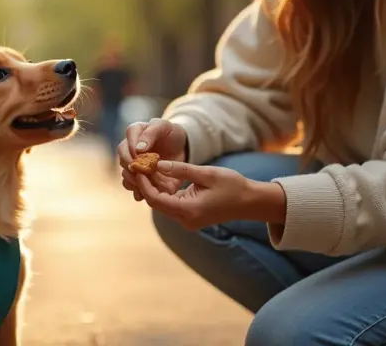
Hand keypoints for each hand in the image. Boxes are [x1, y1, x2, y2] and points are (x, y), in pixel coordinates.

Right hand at [118, 118, 187, 200]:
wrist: (180, 146)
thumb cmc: (171, 133)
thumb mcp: (163, 127)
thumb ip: (150, 134)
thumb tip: (138, 149)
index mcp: (132, 135)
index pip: (124, 145)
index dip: (130, 153)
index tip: (139, 158)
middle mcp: (129, 150)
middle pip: (122, 161)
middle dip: (132, 169)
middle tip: (143, 173)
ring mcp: (133, 165)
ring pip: (125, 176)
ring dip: (134, 181)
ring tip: (145, 183)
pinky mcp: (139, 178)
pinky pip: (133, 187)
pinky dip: (138, 191)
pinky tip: (147, 192)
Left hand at [135, 160, 286, 229]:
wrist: (250, 202)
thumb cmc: (232, 185)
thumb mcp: (206, 173)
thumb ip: (181, 169)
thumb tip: (157, 164)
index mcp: (189, 210)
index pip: (156, 199)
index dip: (143, 183)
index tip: (137, 166)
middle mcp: (185, 220)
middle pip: (155, 203)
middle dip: (144, 185)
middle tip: (135, 166)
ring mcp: (187, 221)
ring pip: (161, 204)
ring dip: (152, 187)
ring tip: (143, 168)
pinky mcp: (189, 217)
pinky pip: (170, 205)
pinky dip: (162, 191)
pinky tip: (156, 176)